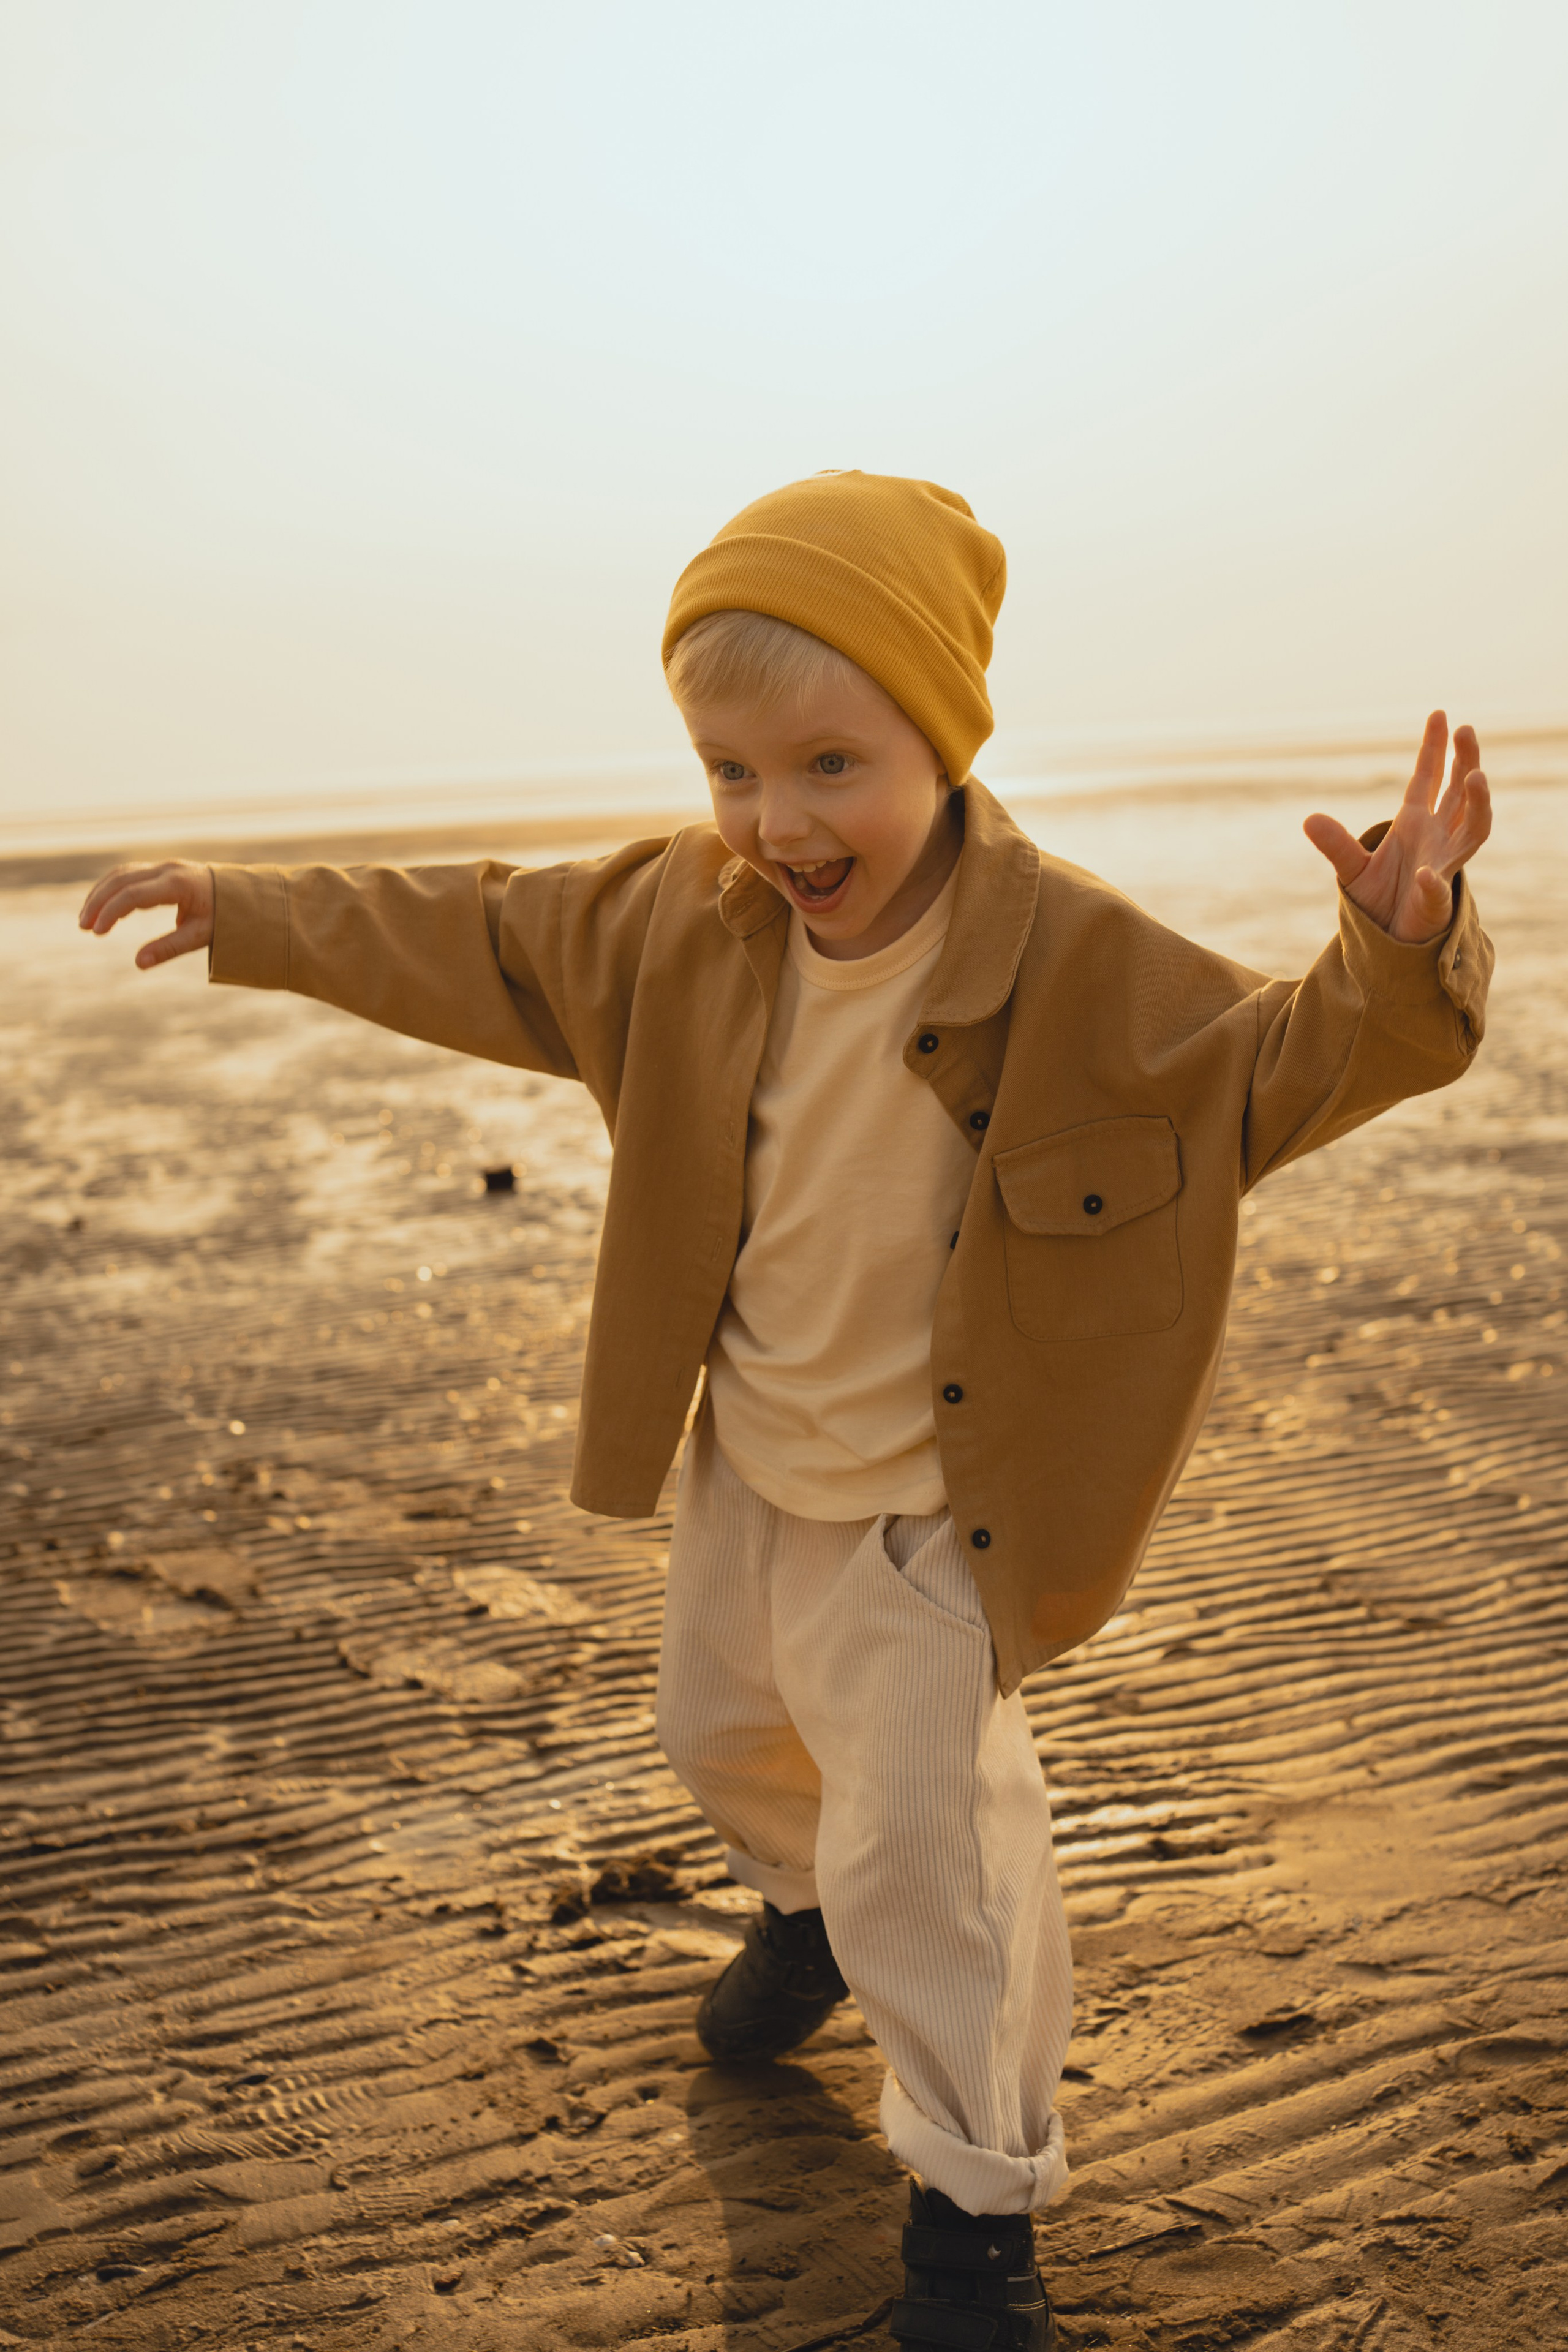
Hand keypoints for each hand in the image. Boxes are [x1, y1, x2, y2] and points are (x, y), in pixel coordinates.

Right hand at [78, 861, 214, 967]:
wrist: (242, 893)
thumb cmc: (225, 916)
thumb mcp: (201, 935)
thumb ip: (169, 948)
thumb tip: (138, 964)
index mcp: (178, 884)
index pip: (134, 894)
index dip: (111, 912)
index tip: (97, 932)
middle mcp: (168, 869)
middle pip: (121, 880)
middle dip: (98, 902)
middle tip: (83, 927)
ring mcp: (163, 866)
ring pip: (122, 874)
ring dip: (100, 894)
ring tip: (87, 920)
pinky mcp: (160, 870)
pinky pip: (129, 875)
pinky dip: (111, 889)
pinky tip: (102, 908)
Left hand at [1303, 712, 1490, 943]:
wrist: (1389, 940)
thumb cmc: (1379, 900)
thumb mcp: (1352, 868)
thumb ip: (1336, 845)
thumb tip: (1309, 819)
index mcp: (1415, 823)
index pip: (1429, 777)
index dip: (1435, 747)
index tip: (1441, 714)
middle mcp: (1437, 837)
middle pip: (1459, 791)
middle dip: (1466, 760)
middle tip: (1466, 730)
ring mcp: (1444, 865)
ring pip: (1474, 828)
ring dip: (1477, 802)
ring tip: (1476, 776)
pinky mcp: (1438, 900)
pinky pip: (1437, 890)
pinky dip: (1431, 885)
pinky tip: (1424, 877)